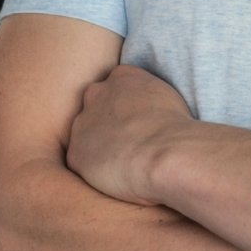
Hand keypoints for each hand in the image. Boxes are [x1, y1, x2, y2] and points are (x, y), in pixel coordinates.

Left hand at [66, 64, 193, 205]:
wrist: (165, 153)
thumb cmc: (175, 128)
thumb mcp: (166, 96)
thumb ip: (147, 96)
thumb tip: (147, 110)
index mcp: (122, 75)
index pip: (116, 85)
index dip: (125, 105)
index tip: (137, 120)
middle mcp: (97, 93)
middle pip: (95, 105)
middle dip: (106, 121)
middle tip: (128, 140)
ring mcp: (82, 122)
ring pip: (85, 135)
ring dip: (98, 146)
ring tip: (125, 162)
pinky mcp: (75, 153)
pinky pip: (81, 162)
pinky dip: (95, 170)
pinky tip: (116, 175)